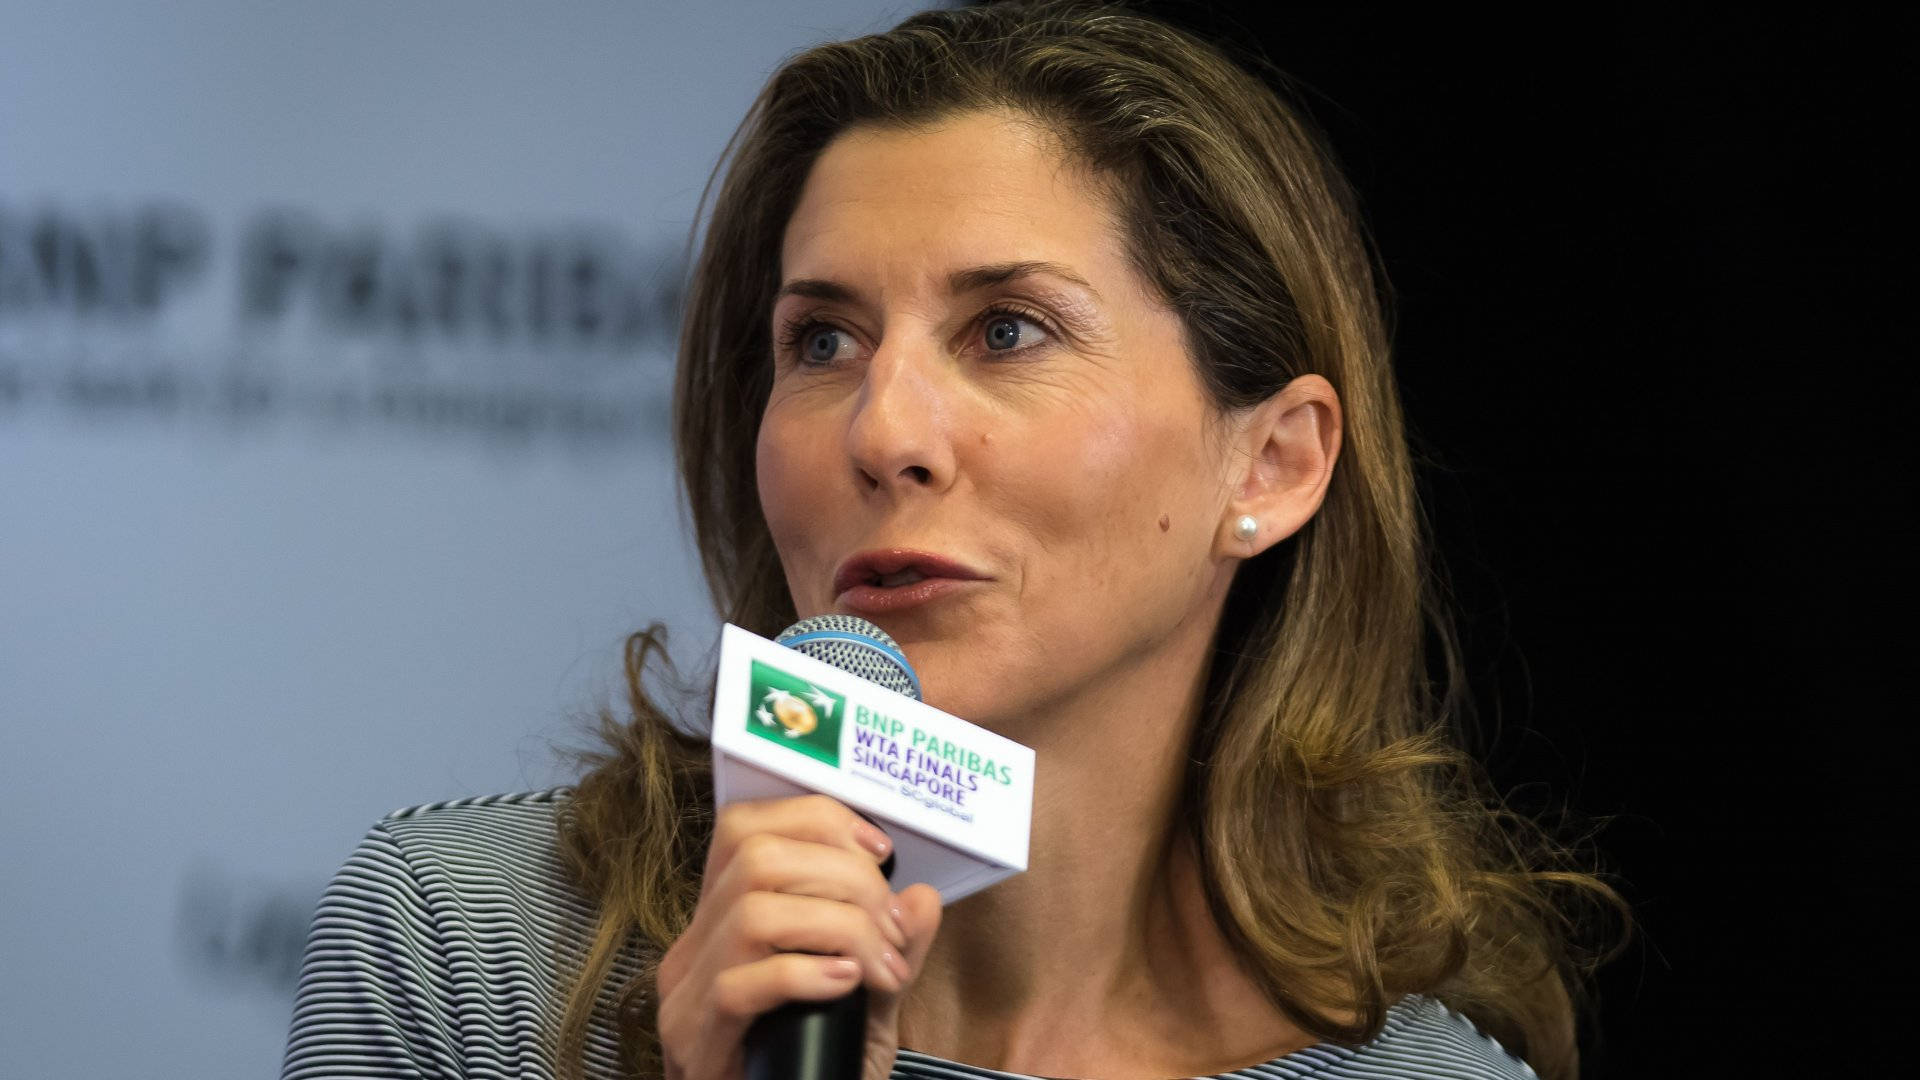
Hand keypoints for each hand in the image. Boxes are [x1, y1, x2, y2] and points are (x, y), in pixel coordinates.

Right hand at [656, 794, 942, 1079]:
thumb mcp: (866, 1004)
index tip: (880, 852)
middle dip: (845, 877)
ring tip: (881, 966)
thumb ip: (892, 951)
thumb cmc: (812, 1069)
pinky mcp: (695, 1041)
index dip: (818, 821)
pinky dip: (806, 975)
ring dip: (838, 928)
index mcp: (724, 920)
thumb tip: (921, 898)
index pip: (747, 828)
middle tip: (892, 928)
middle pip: (755, 858)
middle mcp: (695, 946)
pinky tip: (846, 987)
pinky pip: (739, 986)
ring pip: (752, 914)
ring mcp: (686, 995)